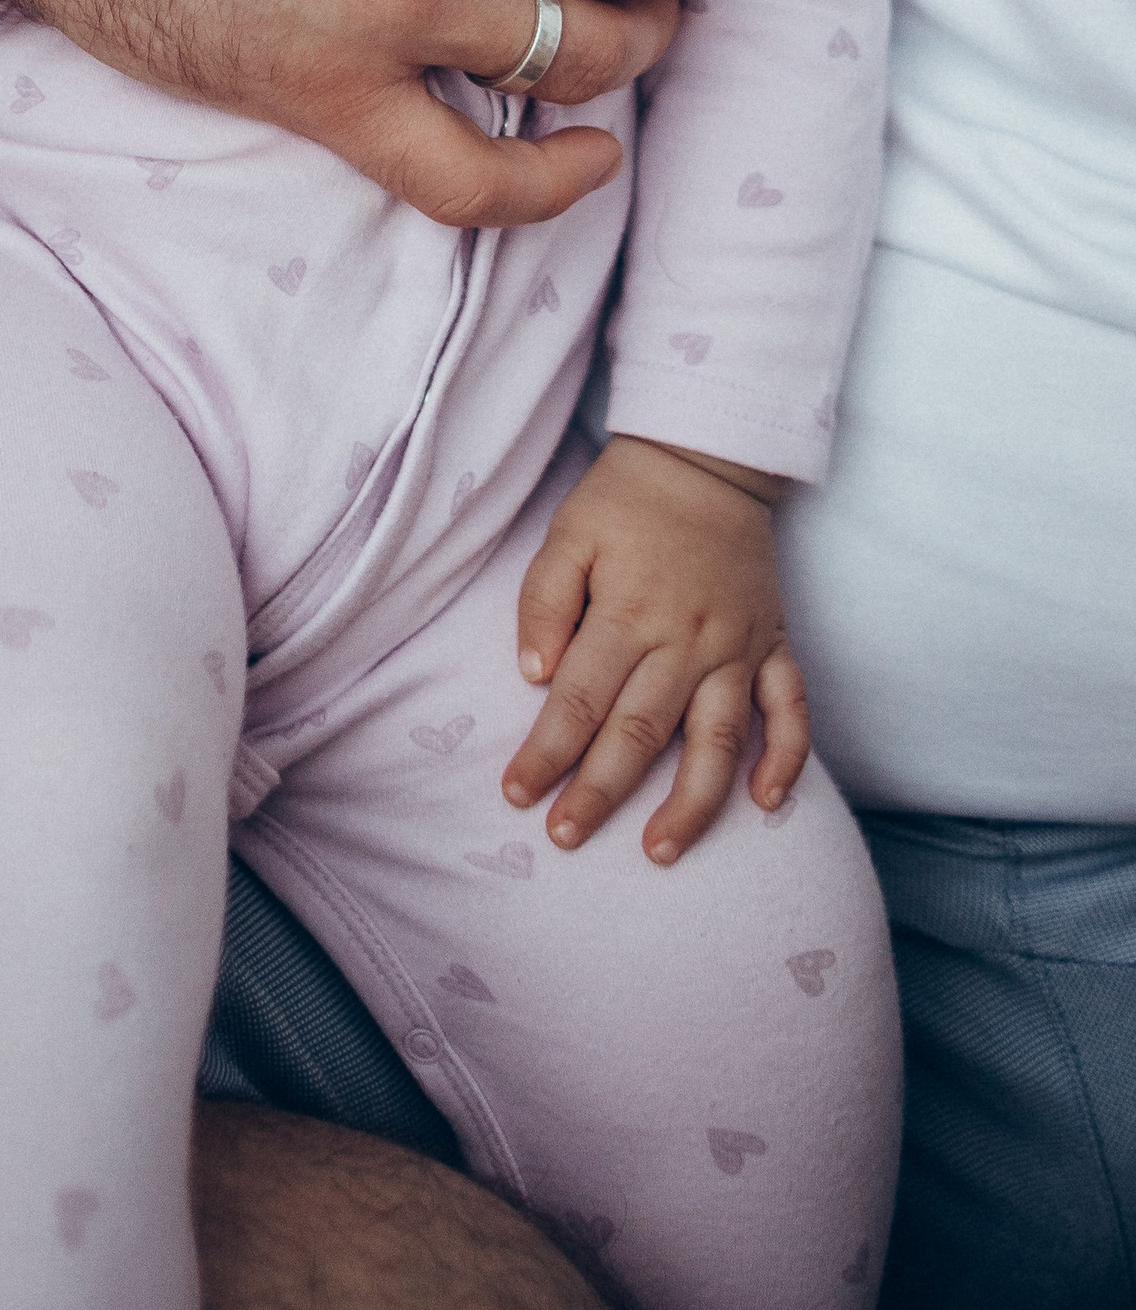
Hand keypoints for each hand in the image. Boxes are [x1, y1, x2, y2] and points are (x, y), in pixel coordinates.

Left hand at [503, 435, 808, 863]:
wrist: (707, 457)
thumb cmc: (626, 500)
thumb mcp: (568, 534)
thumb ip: (544, 602)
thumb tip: (534, 676)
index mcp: (628, 612)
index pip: (579, 700)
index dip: (546, 752)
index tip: (518, 793)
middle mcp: (687, 640)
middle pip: (640, 734)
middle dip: (599, 793)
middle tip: (565, 839)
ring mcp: (738, 647)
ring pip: (717, 741)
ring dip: (691, 804)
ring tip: (659, 851)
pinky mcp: (775, 643)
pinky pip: (792, 711)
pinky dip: (785, 760)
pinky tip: (767, 804)